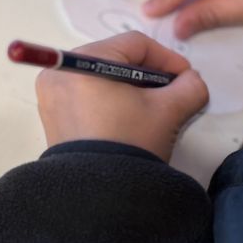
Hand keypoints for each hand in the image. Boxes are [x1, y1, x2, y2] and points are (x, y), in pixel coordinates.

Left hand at [35, 32, 208, 162]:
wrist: (100, 198)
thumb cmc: (130, 145)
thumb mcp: (168, 112)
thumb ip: (189, 87)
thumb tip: (191, 81)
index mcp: (81, 63)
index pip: (134, 44)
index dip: (167, 58)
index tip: (186, 77)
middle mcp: (58, 74)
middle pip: (116, 59)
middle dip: (148, 75)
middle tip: (172, 93)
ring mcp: (51, 97)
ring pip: (101, 78)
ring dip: (131, 88)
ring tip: (154, 109)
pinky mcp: (53, 118)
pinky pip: (87, 96)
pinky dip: (111, 101)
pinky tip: (131, 120)